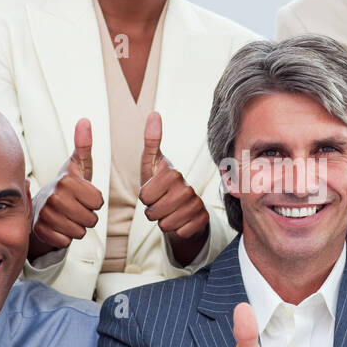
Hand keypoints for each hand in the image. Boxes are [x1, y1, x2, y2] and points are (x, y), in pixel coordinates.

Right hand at [30, 118, 104, 257]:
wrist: (39, 205)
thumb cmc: (66, 186)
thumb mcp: (77, 165)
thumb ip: (84, 145)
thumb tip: (85, 120)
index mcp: (67, 181)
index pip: (99, 202)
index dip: (94, 201)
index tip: (83, 195)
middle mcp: (55, 197)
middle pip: (91, 219)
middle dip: (87, 216)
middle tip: (75, 207)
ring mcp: (46, 215)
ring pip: (80, 232)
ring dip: (77, 227)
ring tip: (67, 216)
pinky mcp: (40, 230)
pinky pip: (66, 242)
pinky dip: (65, 237)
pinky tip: (58, 226)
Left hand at [139, 111, 208, 263]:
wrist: (184, 206)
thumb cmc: (162, 184)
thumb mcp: (151, 164)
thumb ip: (151, 141)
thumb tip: (154, 113)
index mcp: (172, 173)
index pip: (144, 195)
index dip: (144, 197)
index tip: (151, 191)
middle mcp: (186, 187)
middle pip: (153, 213)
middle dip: (151, 212)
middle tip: (159, 204)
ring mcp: (196, 204)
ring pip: (165, 225)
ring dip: (163, 222)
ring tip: (168, 212)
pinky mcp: (202, 219)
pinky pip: (179, 232)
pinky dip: (177, 230)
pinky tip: (180, 220)